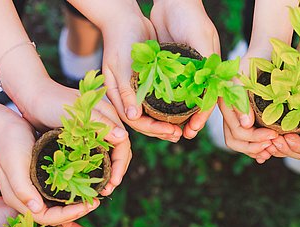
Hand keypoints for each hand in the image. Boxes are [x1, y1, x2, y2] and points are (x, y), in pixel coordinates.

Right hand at [0, 112, 104, 224]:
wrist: (2, 126)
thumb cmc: (8, 142)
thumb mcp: (14, 163)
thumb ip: (22, 188)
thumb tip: (36, 209)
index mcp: (18, 200)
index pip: (46, 218)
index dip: (69, 216)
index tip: (88, 205)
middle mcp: (26, 200)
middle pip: (54, 216)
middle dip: (76, 212)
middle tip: (96, 202)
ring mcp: (33, 191)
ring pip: (57, 207)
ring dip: (76, 206)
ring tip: (94, 197)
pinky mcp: (39, 182)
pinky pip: (58, 194)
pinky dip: (72, 194)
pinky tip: (85, 187)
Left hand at [14, 76, 131, 196]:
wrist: (31, 97)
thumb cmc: (52, 101)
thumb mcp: (78, 112)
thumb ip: (101, 123)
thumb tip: (123, 137)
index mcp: (109, 116)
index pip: (123, 144)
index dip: (120, 165)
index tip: (113, 182)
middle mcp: (105, 124)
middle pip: (119, 152)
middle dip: (116, 172)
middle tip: (107, 191)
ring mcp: (94, 132)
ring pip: (108, 156)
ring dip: (107, 173)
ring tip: (101, 190)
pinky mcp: (83, 138)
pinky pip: (95, 156)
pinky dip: (95, 169)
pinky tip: (89, 180)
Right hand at [95, 6, 181, 141]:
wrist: (126, 19)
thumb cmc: (120, 40)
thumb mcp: (122, 67)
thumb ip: (127, 92)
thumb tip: (133, 117)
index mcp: (117, 95)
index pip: (134, 120)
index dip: (152, 129)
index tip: (170, 131)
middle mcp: (126, 96)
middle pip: (143, 121)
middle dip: (160, 130)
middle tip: (179, 134)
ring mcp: (136, 90)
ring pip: (151, 114)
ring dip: (165, 122)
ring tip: (182, 128)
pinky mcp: (146, 82)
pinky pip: (157, 101)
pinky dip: (167, 108)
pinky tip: (180, 112)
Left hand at [149, 0, 220, 139]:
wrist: (170, 1)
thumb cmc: (190, 16)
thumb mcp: (200, 38)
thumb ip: (206, 60)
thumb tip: (211, 85)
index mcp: (211, 69)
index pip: (210, 97)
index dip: (204, 115)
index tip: (195, 129)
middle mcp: (199, 73)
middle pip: (197, 103)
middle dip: (191, 121)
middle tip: (183, 135)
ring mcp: (184, 71)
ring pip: (182, 99)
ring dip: (177, 115)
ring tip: (169, 129)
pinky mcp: (169, 66)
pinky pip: (167, 88)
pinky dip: (164, 100)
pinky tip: (156, 111)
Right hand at [218, 47, 279, 162]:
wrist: (265, 52)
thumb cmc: (256, 62)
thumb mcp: (245, 79)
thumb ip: (241, 101)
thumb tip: (246, 125)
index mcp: (225, 104)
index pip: (236, 132)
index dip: (254, 138)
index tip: (273, 135)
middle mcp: (228, 112)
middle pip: (235, 141)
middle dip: (254, 146)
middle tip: (274, 142)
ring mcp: (236, 115)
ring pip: (240, 142)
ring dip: (256, 148)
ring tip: (272, 148)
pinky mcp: (246, 116)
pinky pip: (247, 137)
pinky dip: (257, 145)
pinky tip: (267, 150)